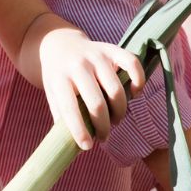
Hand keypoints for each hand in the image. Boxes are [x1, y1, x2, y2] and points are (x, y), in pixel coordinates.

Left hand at [37, 21, 145, 148]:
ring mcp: (96, 56)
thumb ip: (62, 115)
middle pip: (97, 103)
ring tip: (116, 119)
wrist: (59, 43)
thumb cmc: (57, 76)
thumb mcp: (52, 94)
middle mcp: (78, 66)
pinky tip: (134, 93)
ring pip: (116, 90)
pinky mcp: (112, 49)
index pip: (70, 108)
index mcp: (59, 79)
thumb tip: (74, 145)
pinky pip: (132, 63)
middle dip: (104, 126)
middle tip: (104, 136)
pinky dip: (138, 81)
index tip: (88, 147)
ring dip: (120, 111)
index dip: (80, 130)